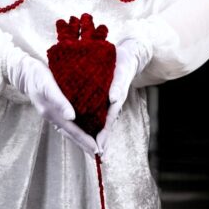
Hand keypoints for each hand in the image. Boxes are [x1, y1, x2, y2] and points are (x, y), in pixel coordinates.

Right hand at [3, 44, 98, 156]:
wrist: (25, 72)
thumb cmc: (37, 76)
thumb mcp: (47, 85)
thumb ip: (58, 100)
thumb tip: (71, 116)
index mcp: (52, 113)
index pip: (72, 130)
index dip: (85, 140)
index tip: (96, 150)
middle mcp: (54, 117)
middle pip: (72, 135)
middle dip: (86, 145)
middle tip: (100, 157)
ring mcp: (54, 115)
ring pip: (71, 131)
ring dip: (83, 141)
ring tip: (94, 149)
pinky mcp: (55, 111)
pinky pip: (69, 125)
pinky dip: (78, 131)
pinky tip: (85, 132)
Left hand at [96, 38, 150, 156]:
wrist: (128, 54)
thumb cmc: (126, 63)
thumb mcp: (123, 72)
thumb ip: (118, 86)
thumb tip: (113, 100)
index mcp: (115, 100)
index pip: (108, 122)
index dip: (103, 135)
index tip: (99, 149)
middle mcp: (110, 102)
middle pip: (103, 124)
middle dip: (97, 138)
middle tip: (92, 154)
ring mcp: (106, 100)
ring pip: (98, 119)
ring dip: (93, 131)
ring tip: (86, 145)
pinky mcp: (102, 95)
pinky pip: (95, 110)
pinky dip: (89, 119)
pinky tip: (81, 123)